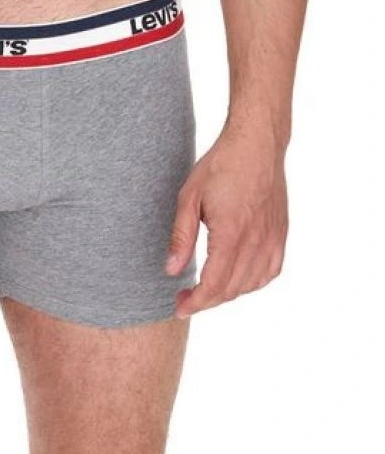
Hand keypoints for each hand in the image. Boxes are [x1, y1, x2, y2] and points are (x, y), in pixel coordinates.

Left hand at [166, 123, 287, 317]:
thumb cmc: (220, 167)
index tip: (180, 308)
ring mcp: (273, 238)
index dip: (196, 302)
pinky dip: (253, 282)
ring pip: (252, 284)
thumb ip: (181, 237)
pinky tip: (237, 278)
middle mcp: (256, 241)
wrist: (256, 145)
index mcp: (231, 234)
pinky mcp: (281, 234)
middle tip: (185, 298)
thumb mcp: (189, 198)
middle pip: (232, 289)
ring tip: (206, 288)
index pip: (215, 284)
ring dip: (228, 293)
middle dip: (207, 301)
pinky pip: (271, 271)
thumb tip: (172, 270)